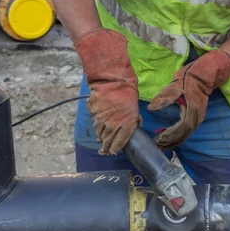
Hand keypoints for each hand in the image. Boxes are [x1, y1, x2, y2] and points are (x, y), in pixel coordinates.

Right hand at [75, 29, 139, 154]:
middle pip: (108, 141)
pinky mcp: (94, 113)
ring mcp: (102, 119)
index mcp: (127, 124)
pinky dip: (97, 126)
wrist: (112, 79)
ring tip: (102, 141)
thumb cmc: (127, 91)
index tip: (114, 151)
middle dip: (106, 148)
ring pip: (100, 133)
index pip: (120, 142)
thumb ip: (133, 119)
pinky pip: (95, 122)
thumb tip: (134, 125)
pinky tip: (98, 128)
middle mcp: (114, 124)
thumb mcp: (135, 106)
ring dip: (101, 137)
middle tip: (105, 152)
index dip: (116, 148)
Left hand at [147, 49, 229, 149]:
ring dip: (174, 142)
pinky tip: (171, 139)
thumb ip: (163, 98)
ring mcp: (197, 119)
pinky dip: (179, 137)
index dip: (169, 135)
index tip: (158, 139)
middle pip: (182, 136)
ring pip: (185, 135)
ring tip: (162, 146)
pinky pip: (187, 131)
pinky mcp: (196, 118)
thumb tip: (151, 108)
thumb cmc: (188, 79)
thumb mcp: (174, 86)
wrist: (203, 75)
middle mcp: (196, 118)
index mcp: (190, 111)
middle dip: (170, 142)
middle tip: (157, 147)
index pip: (179, 129)